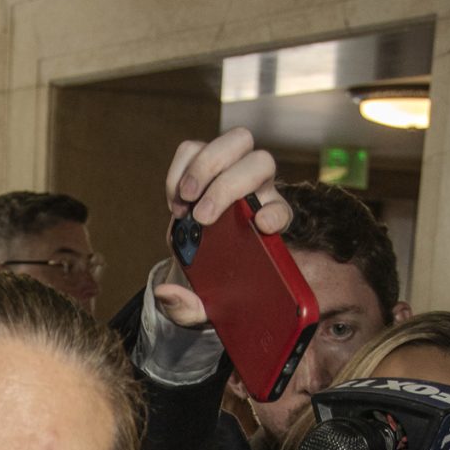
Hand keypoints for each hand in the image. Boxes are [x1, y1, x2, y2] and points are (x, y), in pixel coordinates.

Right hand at [150, 127, 290, 329]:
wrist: (194, 261)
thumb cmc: (208, 283)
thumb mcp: (201, 306)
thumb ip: (188, 307)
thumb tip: (166, 293)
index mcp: (268, 224)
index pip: (283, 211)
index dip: (277, 214)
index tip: (260, 225)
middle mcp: (257, 191)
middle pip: (260, 163)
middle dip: (229, 186)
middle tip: (203, 216)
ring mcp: (231, 169)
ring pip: (235, 142)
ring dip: (207, 166)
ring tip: (186, 200)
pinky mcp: (204, 160)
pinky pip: (194, 147)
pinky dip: (181, 168)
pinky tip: (175, 199)